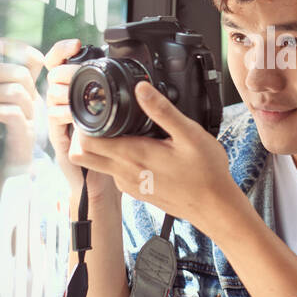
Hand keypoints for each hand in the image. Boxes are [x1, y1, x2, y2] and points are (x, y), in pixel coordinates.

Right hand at [42, 39, 116, 205]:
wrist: (103, 176)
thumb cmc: (111, 143)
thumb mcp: (114, 112)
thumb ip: (116, 93)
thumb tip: (137, 76)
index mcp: (76, 91)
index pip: (59, 61)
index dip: (63, 50)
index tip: (76, 44)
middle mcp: (63, 100)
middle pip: (54, 74)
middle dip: (66, 70)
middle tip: (80, 74)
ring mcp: (57, 117)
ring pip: (52, 94)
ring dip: (66, 91)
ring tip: (80, 94)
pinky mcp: (57, 135)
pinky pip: (54, 118)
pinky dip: (64, 113)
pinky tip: (74, 114)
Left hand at [63, 79, 239, 236]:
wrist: (214, 207)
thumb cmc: (206, 173)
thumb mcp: (189, 134)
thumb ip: (162, 110)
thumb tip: (141, 89)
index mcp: (133, 155)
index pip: (86, 142)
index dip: (84, 123)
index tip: (96, 110)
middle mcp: (124, 172)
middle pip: (82, 155)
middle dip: (84, 135)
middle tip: (102, 119)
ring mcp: (128, 184)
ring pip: (98, 164)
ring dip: (101, 148)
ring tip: (122, 131)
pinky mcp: (136, 191)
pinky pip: (115, 173)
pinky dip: (117, 160)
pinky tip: (139, 150)